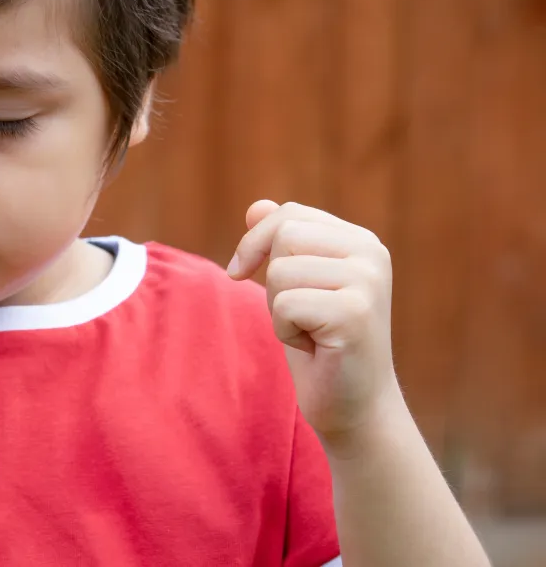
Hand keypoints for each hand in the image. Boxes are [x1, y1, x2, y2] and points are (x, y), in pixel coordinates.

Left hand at [227, 200, 405, 450]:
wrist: (354, 405)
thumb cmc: (318, 341)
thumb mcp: (295, 283)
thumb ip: (279, 242)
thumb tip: (256, 206)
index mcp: (361, 241)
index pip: (289, 214)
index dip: (255, 243)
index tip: (240, 272)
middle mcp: (372, 253)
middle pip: (283, 237)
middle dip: (272, 280)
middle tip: (300, 314)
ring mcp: (367, 283)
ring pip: (280, 272)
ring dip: (279, 309)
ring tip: (311, 331)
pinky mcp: (355, 314)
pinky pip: (285, 305)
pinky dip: (285, 331)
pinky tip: (314, 347)